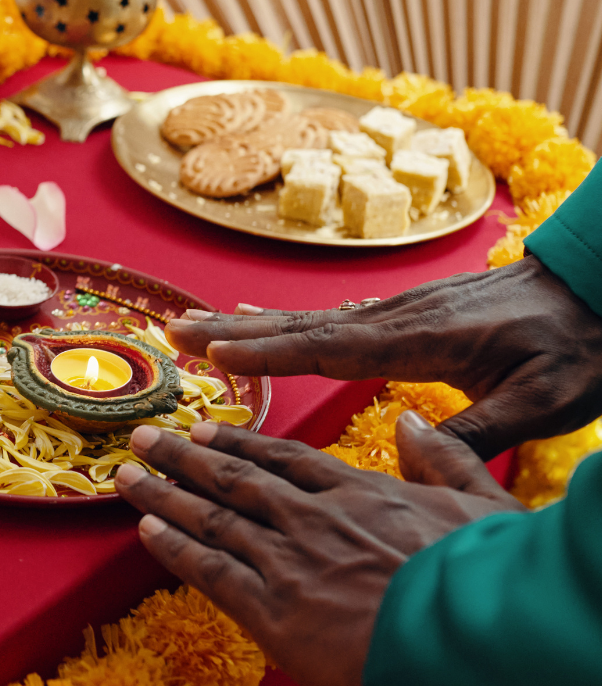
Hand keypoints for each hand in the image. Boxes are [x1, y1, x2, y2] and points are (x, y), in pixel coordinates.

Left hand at [115, 416, 522, 685]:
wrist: (474, 639)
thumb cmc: (483, 580)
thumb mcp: (481, 507)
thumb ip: (443, 459)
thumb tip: (414, 421)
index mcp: (357, 492)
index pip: (282, 457)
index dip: (236, 440)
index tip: (203, 427)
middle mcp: (312, 517)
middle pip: (233, 478)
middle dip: (182, 455)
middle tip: (142, 435)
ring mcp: (290, 561)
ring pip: (212, 518)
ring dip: (164, 492)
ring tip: (126, 472)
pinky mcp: (276, 612)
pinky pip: (213, 571)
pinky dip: (176, 548)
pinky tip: (146, 528)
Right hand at [166, 255, 601, 459]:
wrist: (595, 291)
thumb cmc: (576, 347)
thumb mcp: (544, 399)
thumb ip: (479, 427)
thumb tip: (411, 447)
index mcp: (419, 340)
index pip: (326, 347)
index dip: (265, 350)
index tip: (212, 351)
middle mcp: (395, 318)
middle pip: (300, 325)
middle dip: (235, 331)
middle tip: (177, 329)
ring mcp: (398, 312)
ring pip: (310, 318)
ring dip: (252, 323)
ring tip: (203, 324)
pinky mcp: (407, 315)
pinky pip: (333, 318)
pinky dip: (289, 319)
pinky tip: (270, 318)